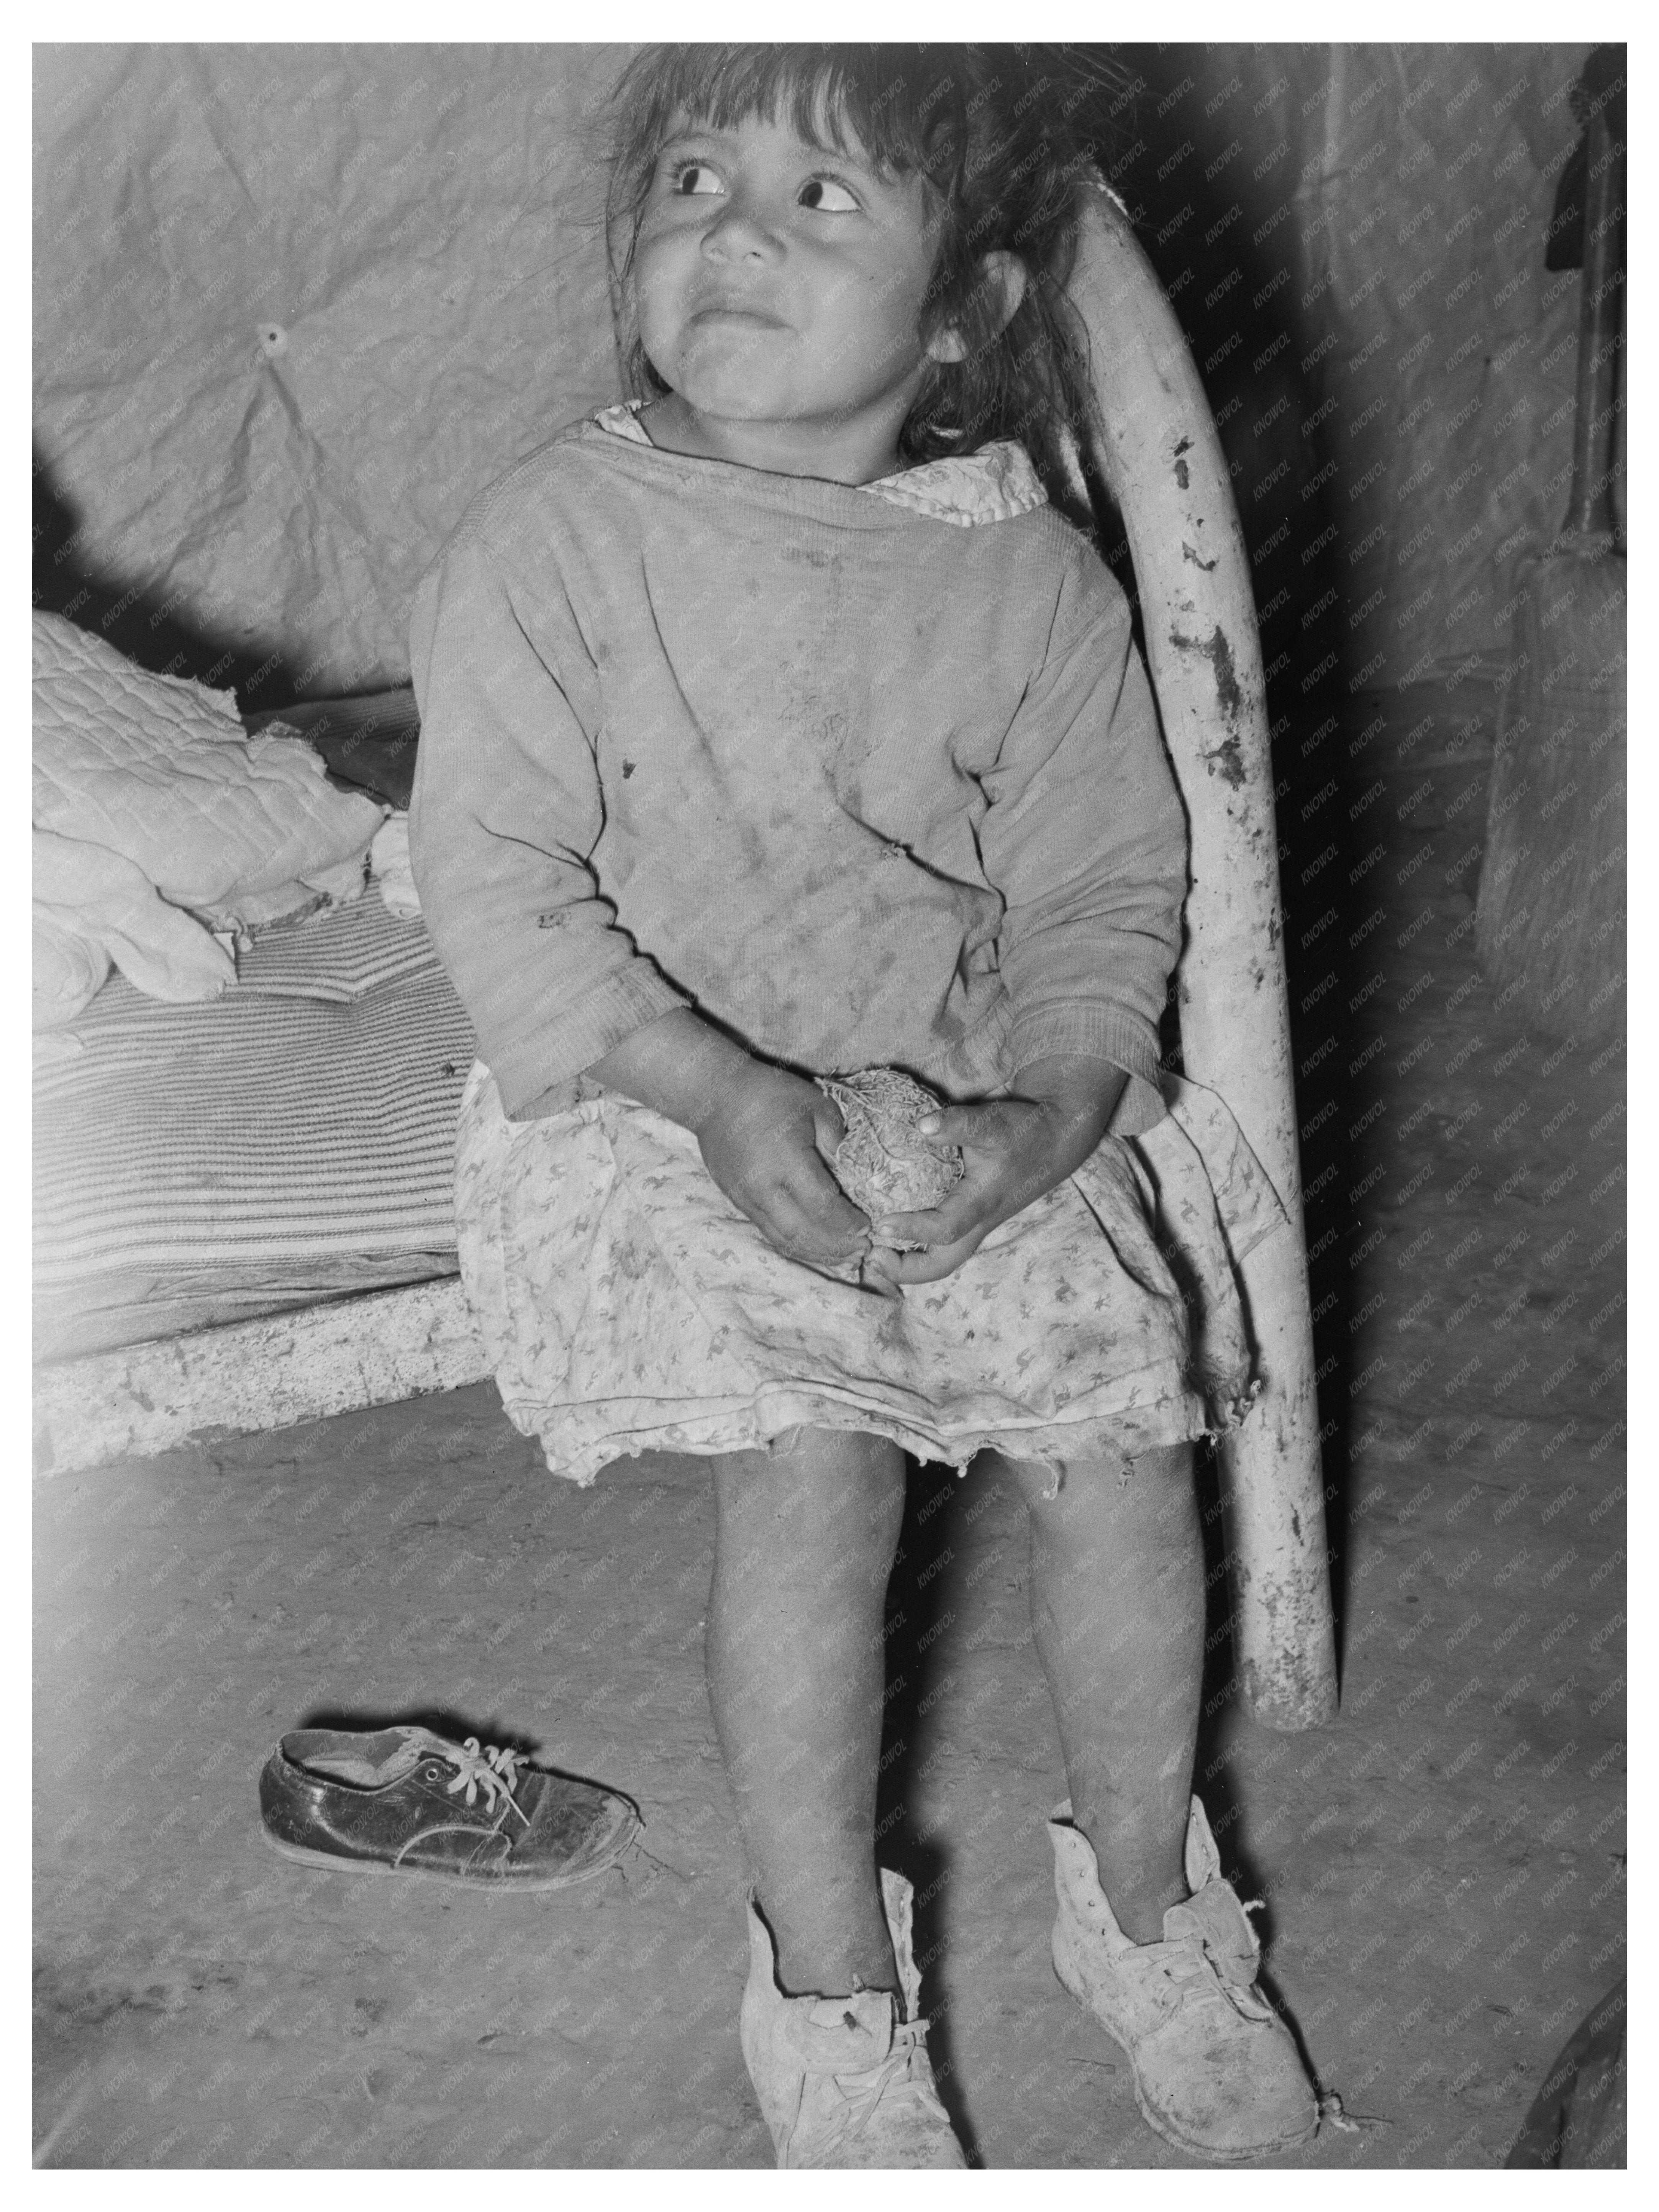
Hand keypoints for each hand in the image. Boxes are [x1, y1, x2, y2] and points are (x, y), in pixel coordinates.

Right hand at [691, 1059, 873, 1271]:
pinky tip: (813, 1247)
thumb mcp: (815, 1104)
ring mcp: (746, 1198)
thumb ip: (836, 1139)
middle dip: (836, 1247)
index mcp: (786, 1161)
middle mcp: (763, 1188)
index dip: (847, 1223)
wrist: (713, 1095)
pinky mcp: (737, 1201)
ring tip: (843, 1259)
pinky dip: (794, 1244)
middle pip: (803, 1233)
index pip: (822, 1206)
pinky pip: (768, 1232)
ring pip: (783, 1239)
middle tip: (863, 1251)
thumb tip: (849, 1173)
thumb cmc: (769, 1093)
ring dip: (816, 1253)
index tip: (868, 1227)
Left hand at [864, 1056, 1129, 1289]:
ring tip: (874, 1250)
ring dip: (908, 1261)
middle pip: (941, 1265)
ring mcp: (976, 1223)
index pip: (944, 1230)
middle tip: (871, 1258)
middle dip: (905, 1270)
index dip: (912, 1230)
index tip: (880, 1224)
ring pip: (941, 1257)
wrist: (1055, 1138)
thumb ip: (958, 1124)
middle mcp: (978, 1222)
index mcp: (981, 1204)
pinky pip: (941, 1241)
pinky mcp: (973, 1215)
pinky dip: (916, 1244)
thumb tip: (921, 1126)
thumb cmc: (1024, 1131)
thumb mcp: (993, 1122)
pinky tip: (892, 1231)